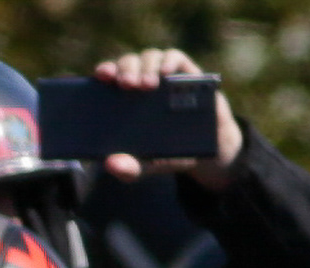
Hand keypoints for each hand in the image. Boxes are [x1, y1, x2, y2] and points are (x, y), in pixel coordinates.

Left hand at [88, 47, 243, 184]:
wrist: (207, 154)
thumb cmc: (169, 155)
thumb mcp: (146, 166)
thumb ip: (128, 168)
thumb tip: (110, 165)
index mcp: (126, 98)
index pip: (111, 75)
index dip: (106, 70)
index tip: (102, 76)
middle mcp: (143, 80)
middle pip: (129, 62)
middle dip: (126, 69)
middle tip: (127, 84)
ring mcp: (165, 76)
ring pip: (150, 56)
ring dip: (146, 66)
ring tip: (147, 84)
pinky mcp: (187, 73)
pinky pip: (175, 57)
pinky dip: (169, 61)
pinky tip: (165, 73)